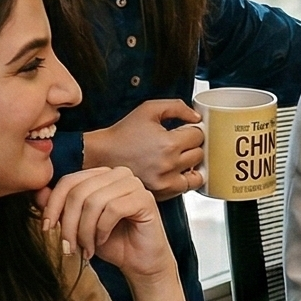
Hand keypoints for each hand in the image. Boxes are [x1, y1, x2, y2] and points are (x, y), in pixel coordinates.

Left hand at [34, 167, 173, 278]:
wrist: (139, 263)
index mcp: (101, 175)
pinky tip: (102, 241)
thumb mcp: (78, 224)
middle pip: (79, 192)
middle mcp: (118, 174)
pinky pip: (113, 209)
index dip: (53, 205)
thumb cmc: (110, 242)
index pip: (69, 181)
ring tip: (86, 248)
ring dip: (84, 231)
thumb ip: (60, 207)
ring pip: (94, 201)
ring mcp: (134, 184)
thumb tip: (37, 193)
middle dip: (68, 224)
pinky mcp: (145, 199)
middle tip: (68, 247)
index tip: (46, 228)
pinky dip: (101, 230)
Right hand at [84, 99, 204, 200]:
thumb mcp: (149, 109)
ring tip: (177, 158)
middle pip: (200, 154)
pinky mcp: (161, 193)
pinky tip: (172, 170)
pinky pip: (186, 188)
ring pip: (197, 173)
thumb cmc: (123, 134)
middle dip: (191, 146)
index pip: (198, 136)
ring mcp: (165, 182)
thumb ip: (177, 107)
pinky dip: (183, 179)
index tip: (182, 131)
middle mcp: (169, 165)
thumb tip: (197, 117)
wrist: (101, 155)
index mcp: (169, 144)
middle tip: (177, 143)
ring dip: (191, 165)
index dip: (192, 130)